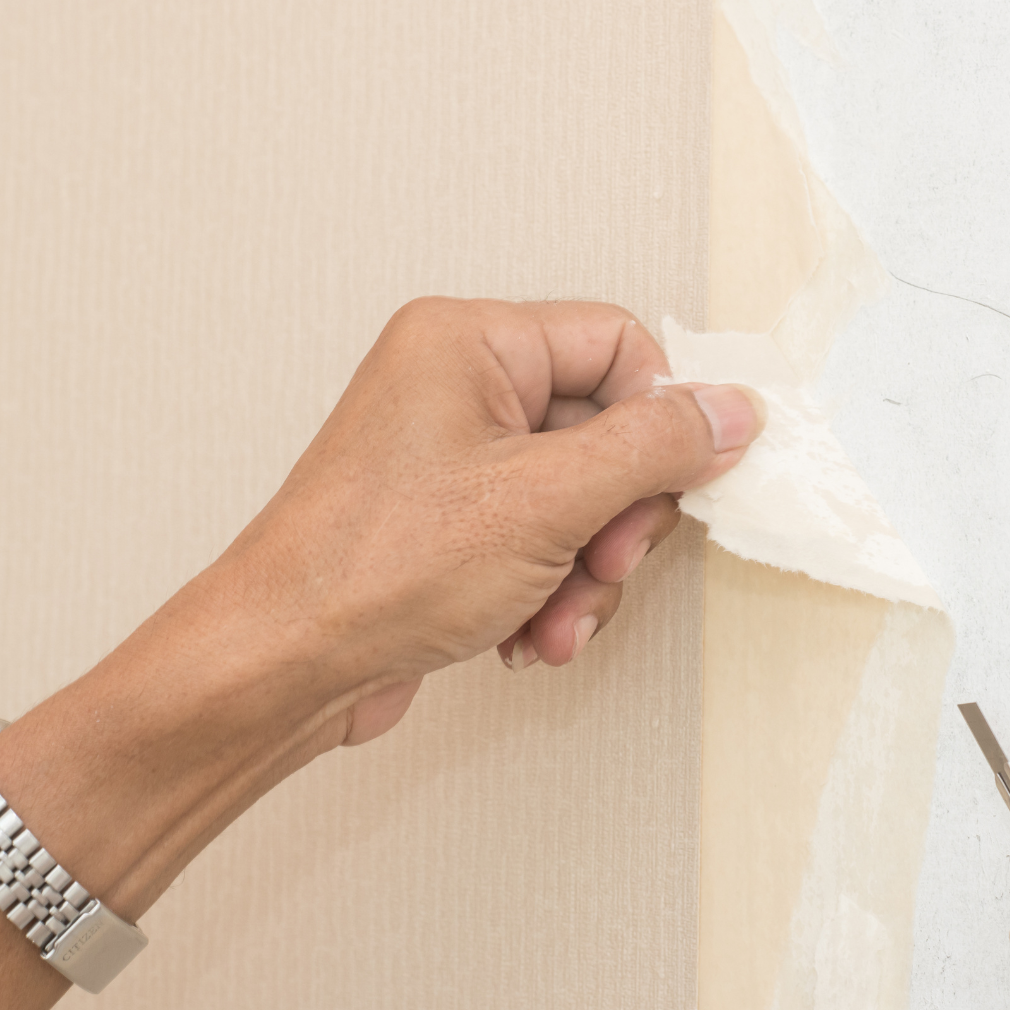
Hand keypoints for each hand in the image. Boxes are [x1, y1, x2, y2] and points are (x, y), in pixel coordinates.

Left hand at [0, 296, 764, 1009]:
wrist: (280, 668)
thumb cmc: (375, 570)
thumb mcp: (548, 500)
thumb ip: (654, 447)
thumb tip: (729, 411)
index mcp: (469, 341)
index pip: (617, 346)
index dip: (659, 422)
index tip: (673, 488)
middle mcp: (457, 386)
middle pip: (606, 431)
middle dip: (618, 521)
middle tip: (603, 564)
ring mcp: (451, 458)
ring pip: (581, 500)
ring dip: (587, 573)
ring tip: (554, 620)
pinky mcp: (448, 524)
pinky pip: (541, 542)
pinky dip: (549, 594)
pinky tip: (525, 637)